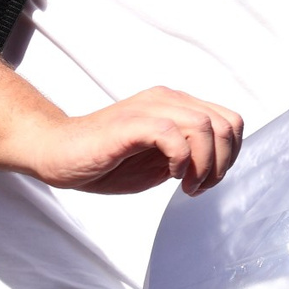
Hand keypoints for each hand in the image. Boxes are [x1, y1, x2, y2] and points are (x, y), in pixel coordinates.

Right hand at [36, 87, 243, 195]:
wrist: (57, 153)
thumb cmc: (105, 160)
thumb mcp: (158, 162)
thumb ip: (187, 156)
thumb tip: (216, 166)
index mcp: (177, 107)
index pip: (230, 121)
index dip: (230, 155)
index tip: (207, 181)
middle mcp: (167, 101)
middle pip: (226, 123)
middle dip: (223, 163)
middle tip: (199, 187)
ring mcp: (149, 109)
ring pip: (204, 125)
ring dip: (205, 164)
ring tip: (186, 185)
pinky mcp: (131, 124)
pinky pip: (173, 134)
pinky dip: (181, 160)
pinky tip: (170, 176)